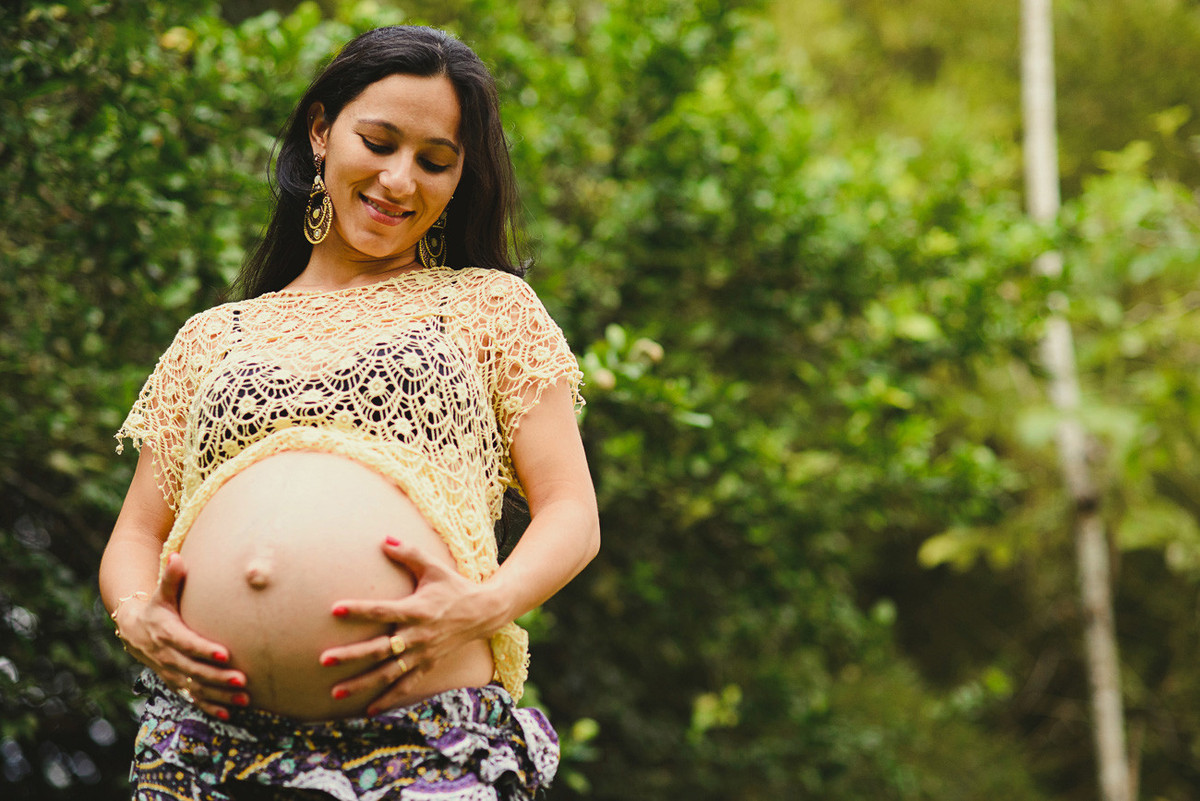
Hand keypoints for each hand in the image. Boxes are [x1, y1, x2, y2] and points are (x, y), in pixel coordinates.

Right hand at [114, 553, 248, 719]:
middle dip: (218, 677)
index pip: (187, 644)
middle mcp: (168, 656)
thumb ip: (172, 578)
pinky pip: (192, 697)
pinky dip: (210, 707)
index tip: (224, 654)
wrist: (134, 630)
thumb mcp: (160, 593)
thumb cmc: (156, 607)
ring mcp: (172, 672)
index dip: (204, 650)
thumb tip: (177, 558)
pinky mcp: (176, 682)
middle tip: (242, 680)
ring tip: (244, 697)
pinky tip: (229, 712)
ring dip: (219, 695)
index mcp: (166, 633)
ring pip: (196, 687)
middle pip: (194, 670)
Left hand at [318, 536, 499, 715]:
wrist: (484, 612)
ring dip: (362, 683)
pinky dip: (388, 699)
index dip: (359, 609)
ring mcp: (423, 653)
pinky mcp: (428, 665)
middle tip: (324, 659)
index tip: (335, 609)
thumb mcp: (434, 566)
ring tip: (336, 692)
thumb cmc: (454, 586)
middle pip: (380, 649)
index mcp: (417, 609)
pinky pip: (406, 685)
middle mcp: (418, 635)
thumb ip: (408, 553)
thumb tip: (383, 539)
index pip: (382, 610)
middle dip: (351, 655)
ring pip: (388, 672)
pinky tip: (368, 711)